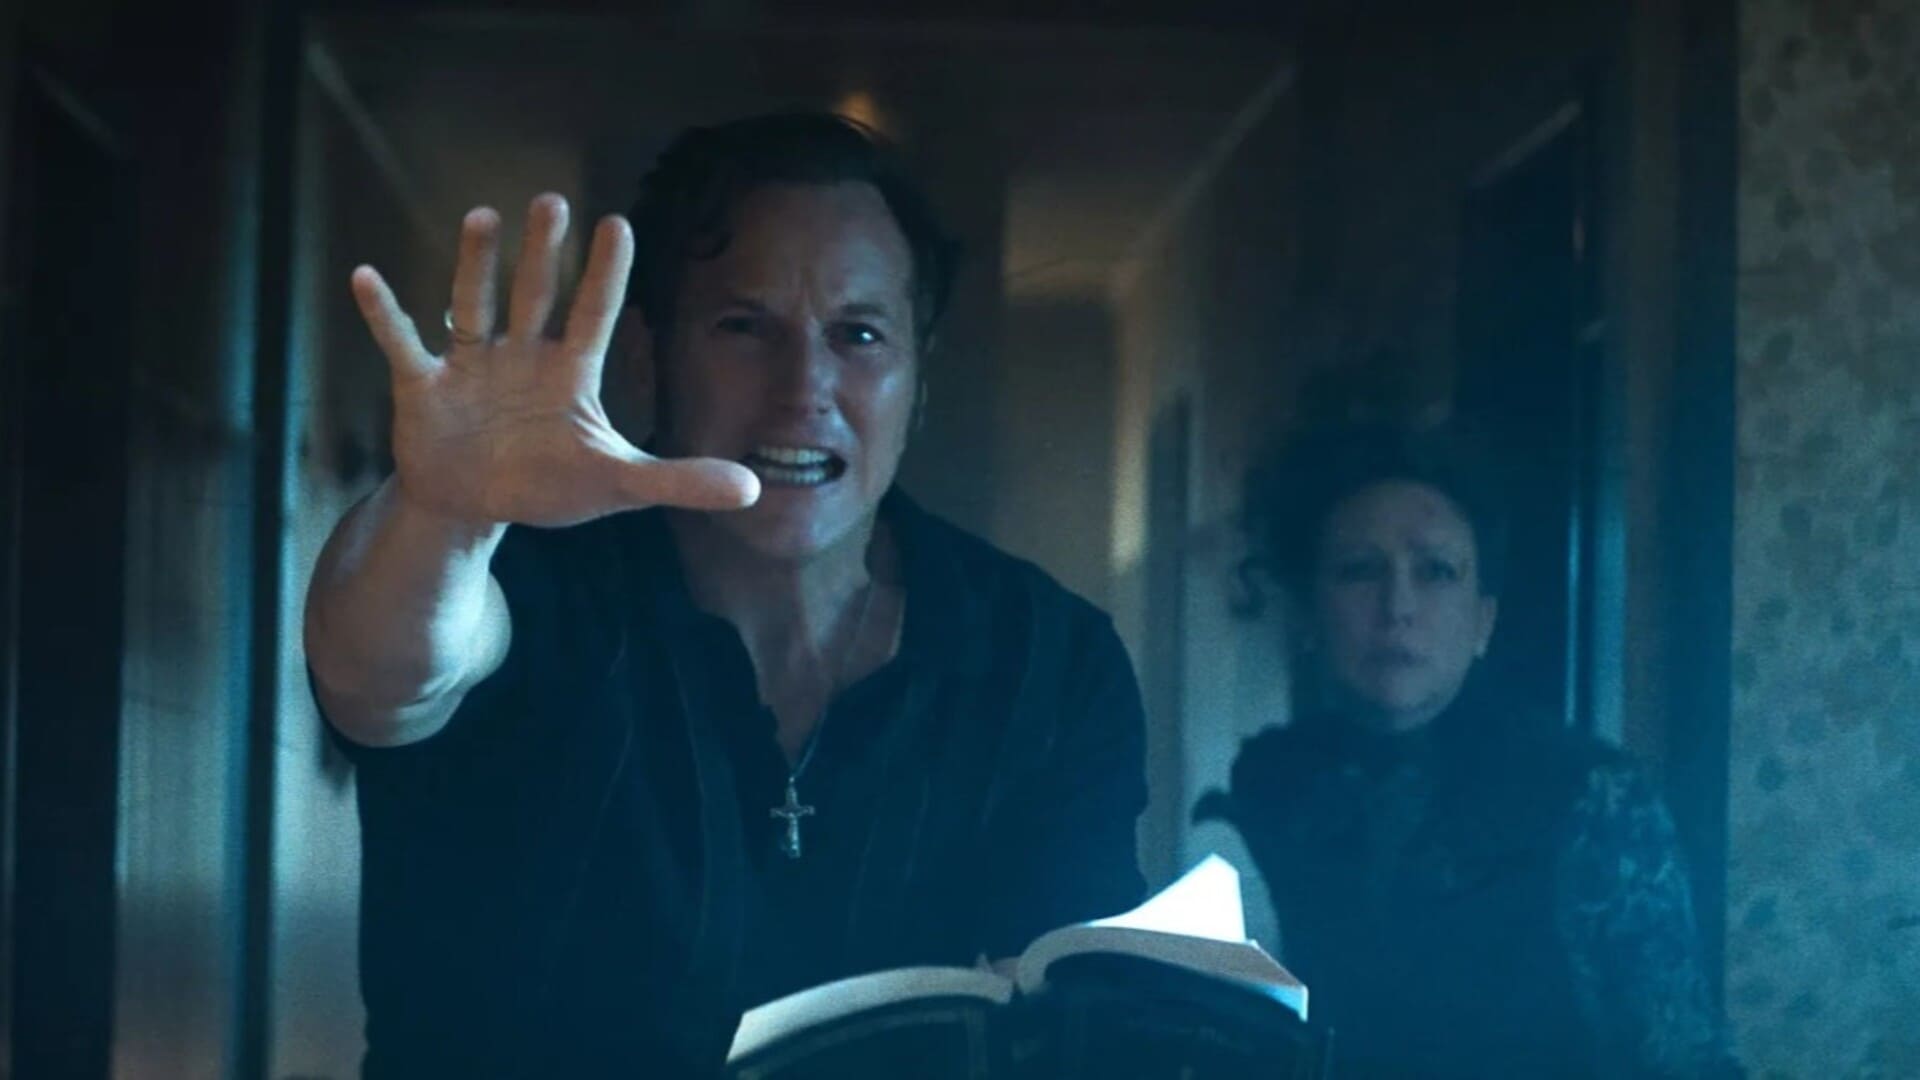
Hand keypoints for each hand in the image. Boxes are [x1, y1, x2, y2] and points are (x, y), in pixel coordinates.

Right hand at [350, 193, 758, 528]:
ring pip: (473, 304)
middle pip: (536, 295)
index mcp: (569, 373)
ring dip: (476, 264)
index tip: (618, 224)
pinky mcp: (423, 386)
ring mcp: (470, 366)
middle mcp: (521, 356)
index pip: (593, 314)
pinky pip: (401, 344)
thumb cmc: (549, 483)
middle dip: (544, 252)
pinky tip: (366, 278)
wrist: (474, 505)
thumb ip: (680, 481)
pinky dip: (384, 315)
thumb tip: (754, 489)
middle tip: (554, 202)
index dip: (604, 274)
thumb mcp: (618, 483)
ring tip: (483, 216)